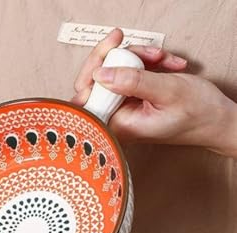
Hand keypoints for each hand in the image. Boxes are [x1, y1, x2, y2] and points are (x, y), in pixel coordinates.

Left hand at [72, 29, 236, 157]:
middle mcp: (115, 120)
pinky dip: (145, 63)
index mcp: (117, 126)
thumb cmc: (196, 114)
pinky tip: (165, 64)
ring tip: (161, 58)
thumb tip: (100, 74)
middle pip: (94, 82)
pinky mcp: (131, 99)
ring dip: (137, 58)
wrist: (215, 120)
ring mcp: (122, 109)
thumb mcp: (167, 91)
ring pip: (113, 73)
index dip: (90, 71)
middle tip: (122, 39)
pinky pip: (128, 74)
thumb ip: (132, 82)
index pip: (84, 100)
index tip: (108, 51)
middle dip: (114, 57)